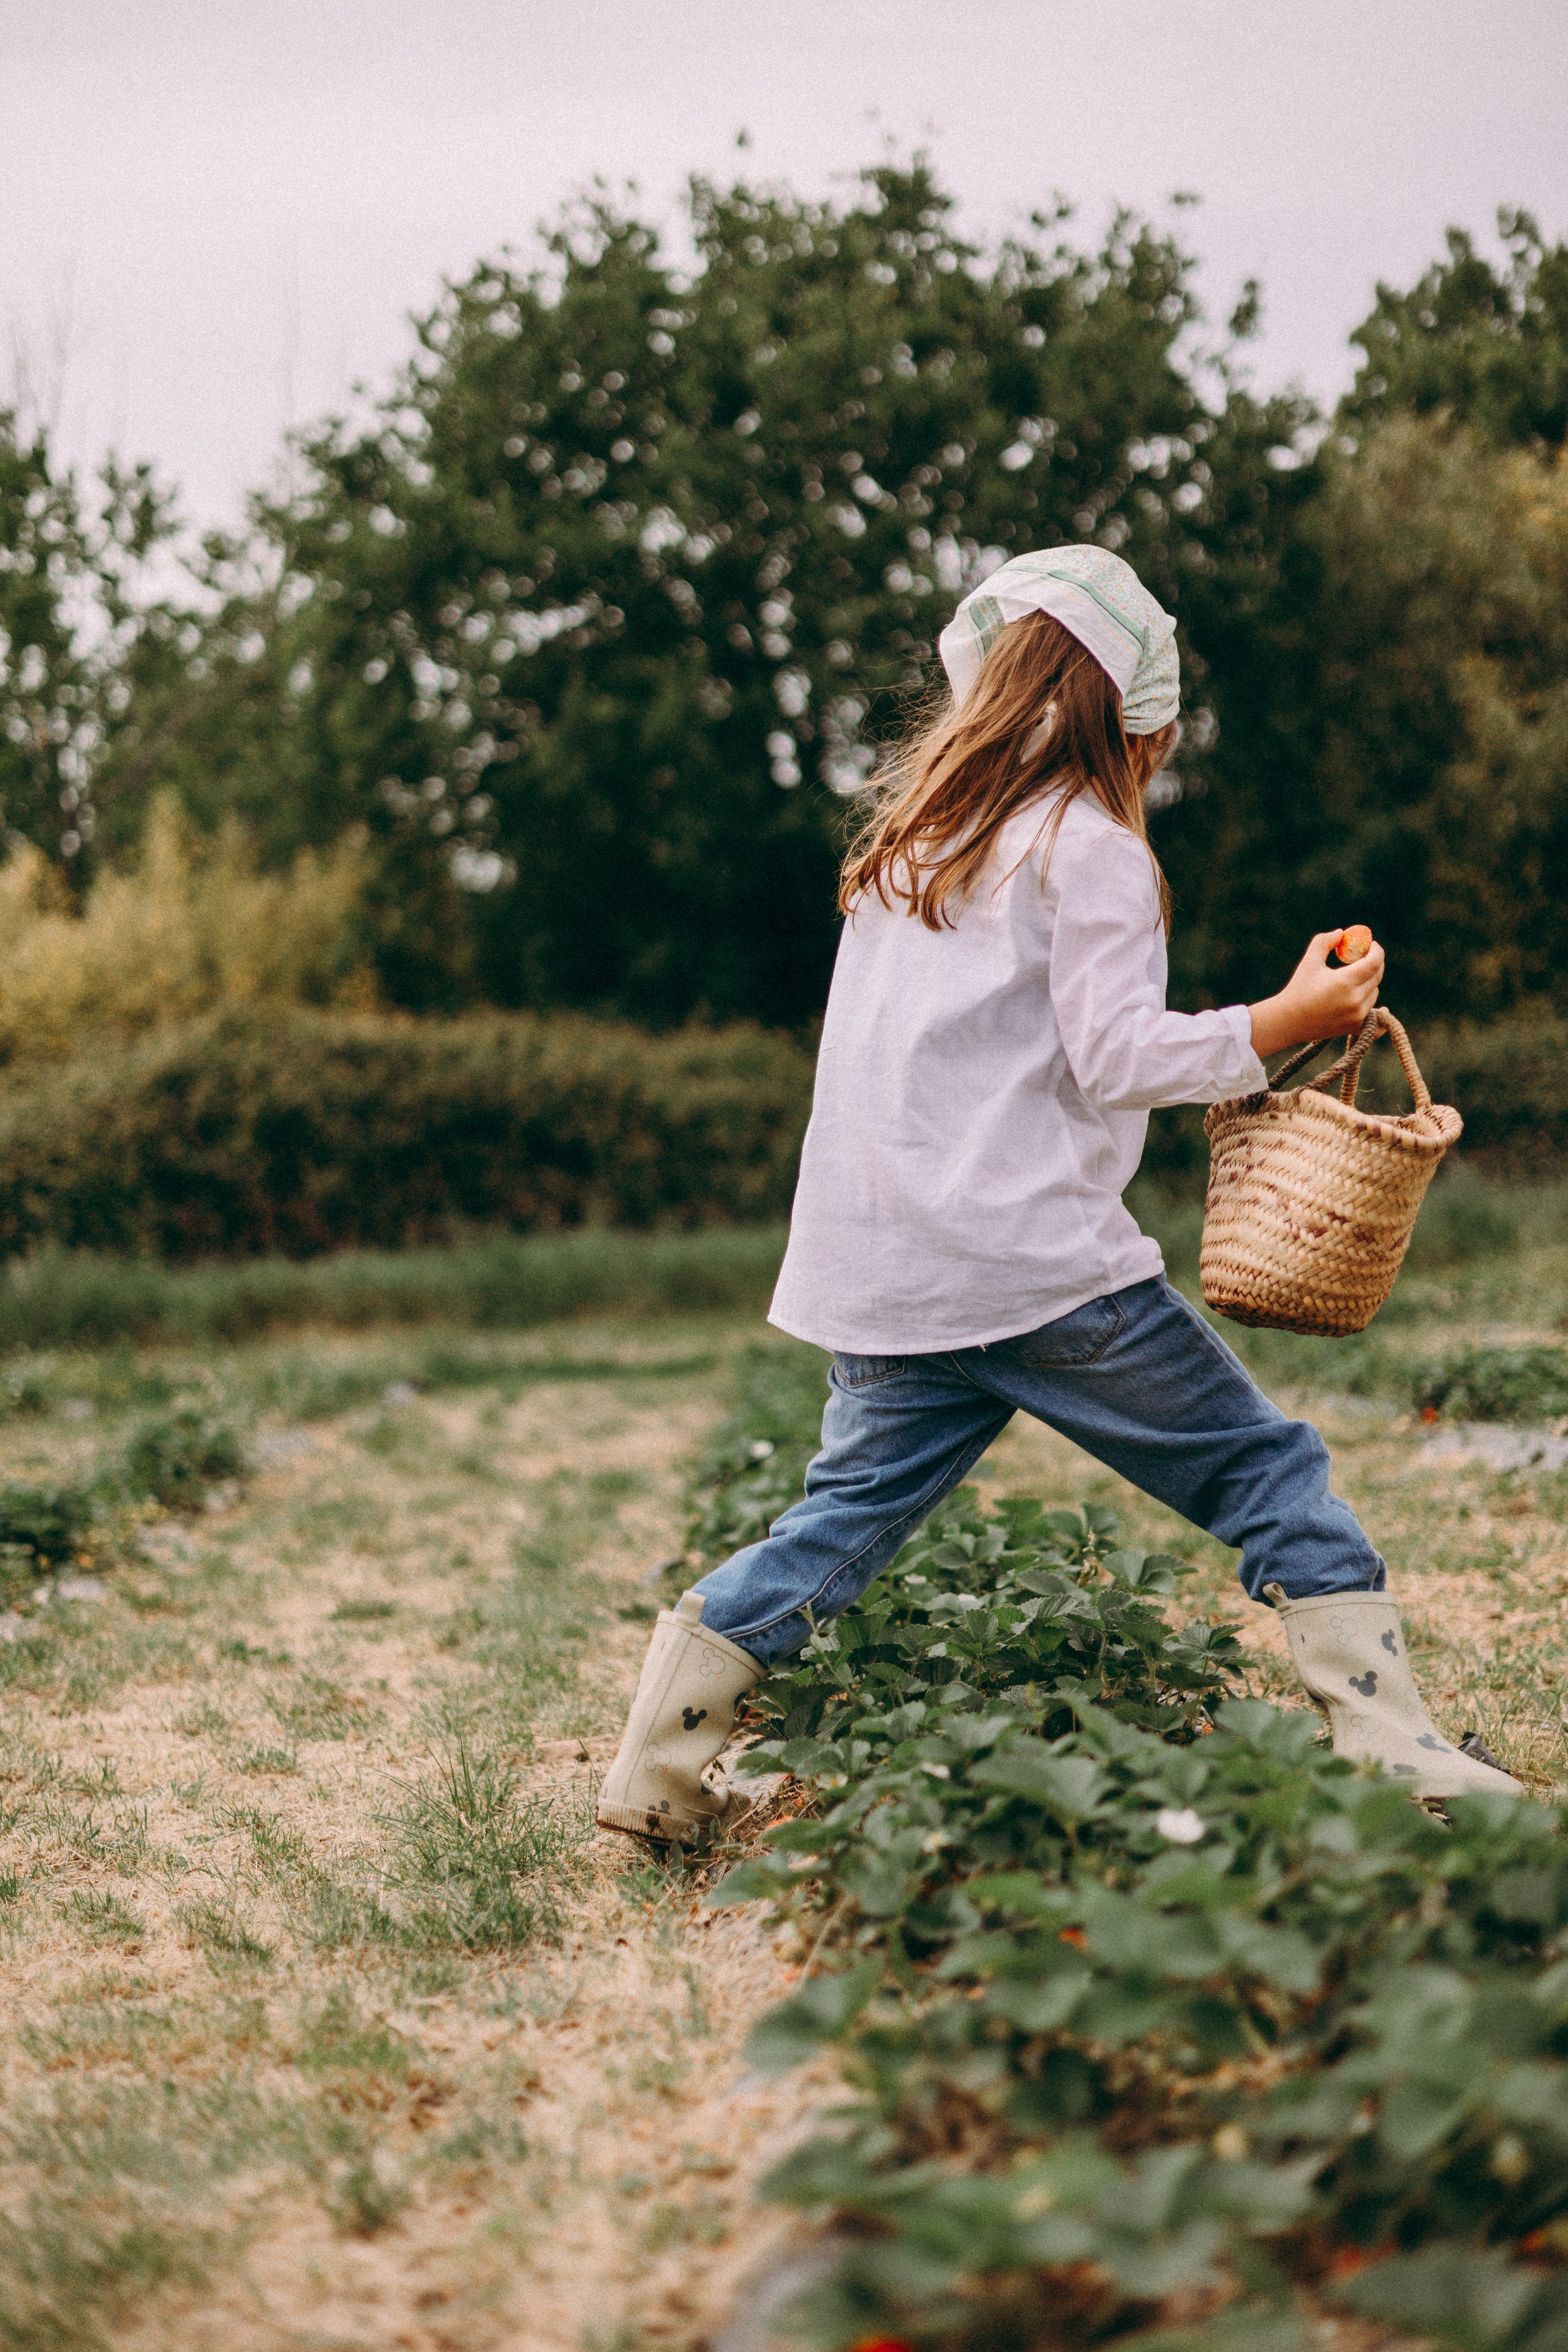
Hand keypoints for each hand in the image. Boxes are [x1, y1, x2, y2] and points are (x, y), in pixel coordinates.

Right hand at [1248, 930, 1385, 1059]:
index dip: (1376, 950)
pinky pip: (1375, 1018)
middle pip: (1377, 975)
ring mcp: (1356, 1015)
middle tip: (1364, 958)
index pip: (1374, 962)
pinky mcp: (1354, 1027)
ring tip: (1351, 982)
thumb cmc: (1298, 988)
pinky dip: (1377, 1012)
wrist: (1288, 1021)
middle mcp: (1354, 999)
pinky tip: (1381, 1009)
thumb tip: (1342, 933)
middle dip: (1374, 963)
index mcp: (1344, 981)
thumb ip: (1324, 941)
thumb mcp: (1309, 961)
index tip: (1371, 945)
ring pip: (1374, 992)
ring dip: (1368, 983)